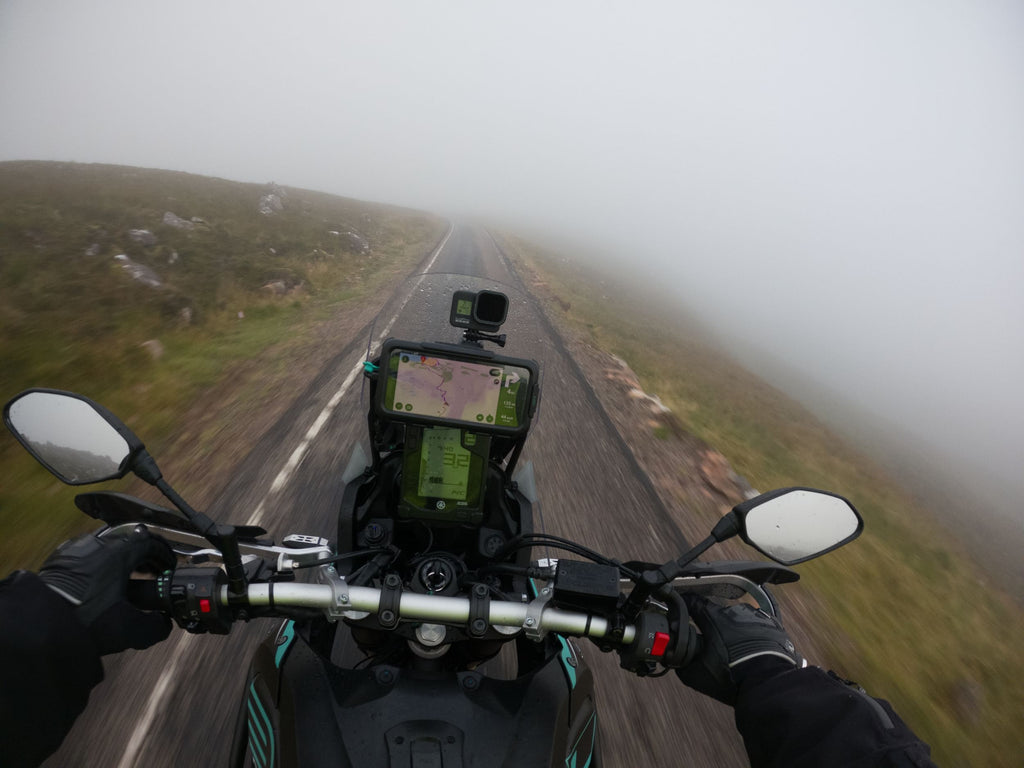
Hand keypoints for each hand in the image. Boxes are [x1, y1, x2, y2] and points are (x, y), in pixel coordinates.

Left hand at [39, 526, 175, 654]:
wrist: (39, 623)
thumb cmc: (86, 620)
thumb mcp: (129, 629)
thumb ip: (155, 627)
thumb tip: (163, 623)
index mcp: (120, 553)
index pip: (151, 544)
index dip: (164, 555)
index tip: (168, 566)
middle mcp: (100, 544)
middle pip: (130, 543)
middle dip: (143, 558)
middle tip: (151, 572)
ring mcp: (76, 549)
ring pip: (107, 549)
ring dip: (120, 561)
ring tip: (124, 580)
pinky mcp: (58, 560)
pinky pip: (87, 556)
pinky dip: (99, 566)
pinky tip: (97, 585)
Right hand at [675, 597, 802, 704]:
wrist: (768, 684)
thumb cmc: (733, 677)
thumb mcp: (696, 675)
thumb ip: (682, 662)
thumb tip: (676, 657)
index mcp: (712, 618)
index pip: (693, 601)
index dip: (685, 604)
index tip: (682, 607)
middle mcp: (734, 611)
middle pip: (717, 613)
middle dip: (714, 627)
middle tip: (714, 646)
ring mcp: (756, 616)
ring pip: (739, 620)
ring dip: (735, 631)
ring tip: (737, 652)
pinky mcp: (773, 626)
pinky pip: (759, 626)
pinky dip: (754, 635)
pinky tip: (754, 650)